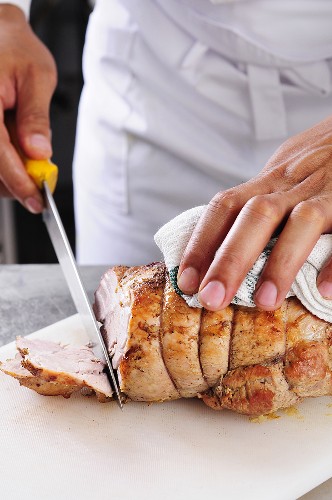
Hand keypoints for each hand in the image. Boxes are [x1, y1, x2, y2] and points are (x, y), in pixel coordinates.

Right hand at [0, 5, 56, 212]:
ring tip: (29, 156)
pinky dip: (3, 161)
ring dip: (8, 172)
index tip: (35, 199)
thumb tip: (38, 153)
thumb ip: (36, 118)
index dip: (17, 181)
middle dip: (13, 181)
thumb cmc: (15, 48)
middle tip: (38, 183)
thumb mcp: (37, 77)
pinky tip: (17, 151)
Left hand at [177, 115, 331, 310]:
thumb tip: (221, 247)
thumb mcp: (285, 173)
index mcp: (270, 180)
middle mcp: (293, 184)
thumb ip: (260, 203)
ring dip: (279, 263)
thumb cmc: (320, 161)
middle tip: (212, 299)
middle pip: (255, 216)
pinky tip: (325, 290)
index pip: (226, 206)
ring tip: (265, 302)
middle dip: (229, 260)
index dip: (201, 243)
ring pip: (301, 222)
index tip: (185, 282)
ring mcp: (328, 191)